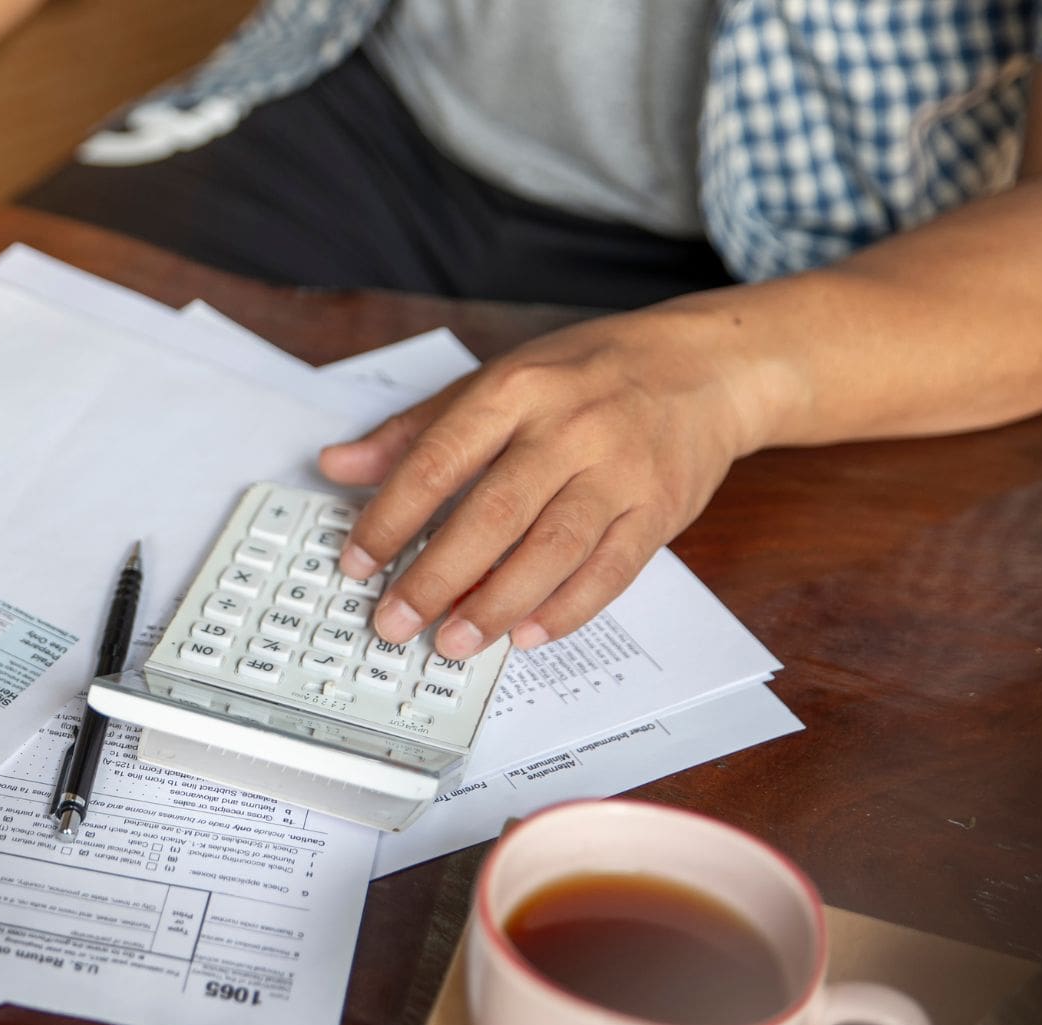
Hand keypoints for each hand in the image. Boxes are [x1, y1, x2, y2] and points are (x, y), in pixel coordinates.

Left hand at [318, 308, 781, 658]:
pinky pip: (610, 571)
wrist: (704, 365)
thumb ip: (415, 430)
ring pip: (551, 550)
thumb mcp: (497, 380)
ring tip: (453, 642)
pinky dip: (566, 609)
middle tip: (395, 622)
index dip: (390, 516)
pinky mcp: (660, 510)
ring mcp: (620, 471)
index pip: (437, 459)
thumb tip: (337, 465)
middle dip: (436, 577)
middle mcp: (568, 428)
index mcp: (516, 389)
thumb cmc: (586, 375)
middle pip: (493, 515)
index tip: (355, 561)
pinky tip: (525, 635)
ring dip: (496, 604)